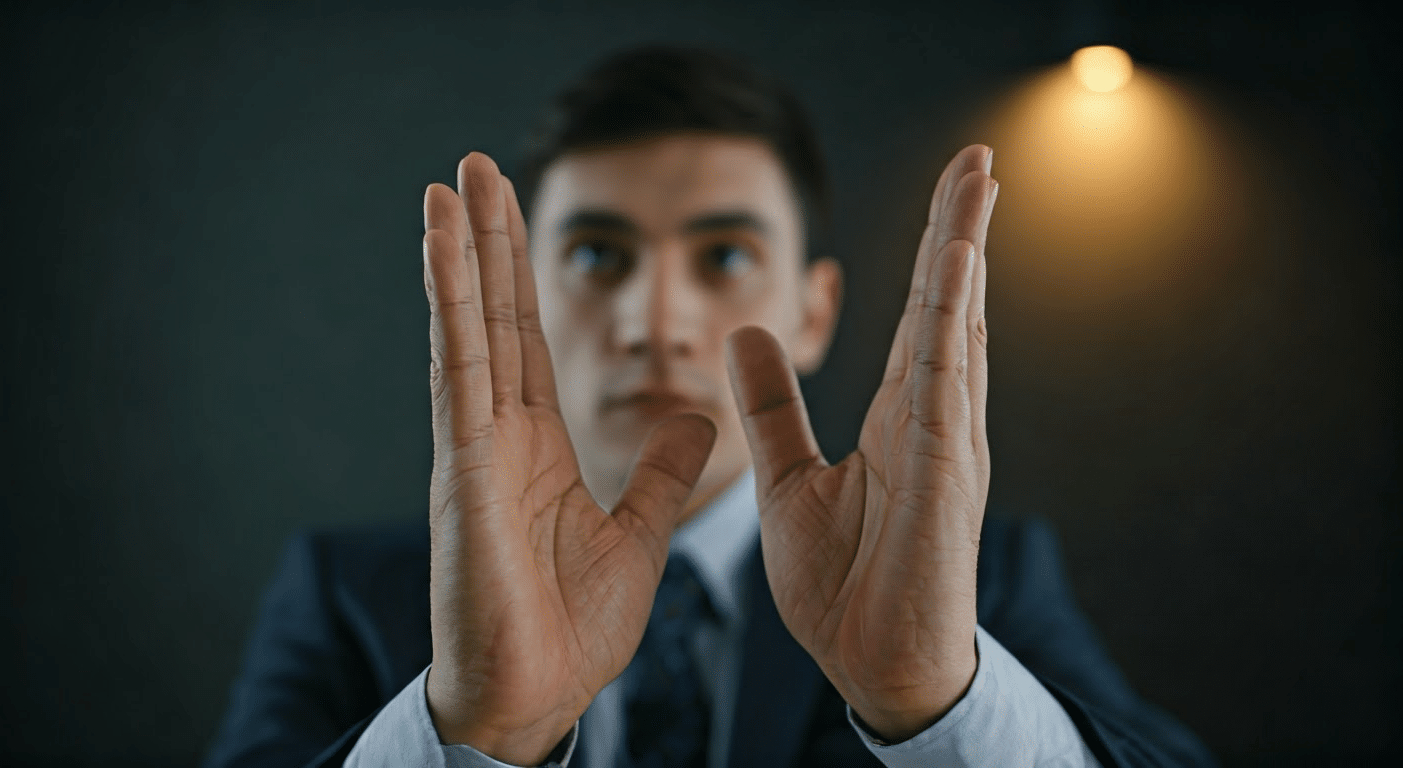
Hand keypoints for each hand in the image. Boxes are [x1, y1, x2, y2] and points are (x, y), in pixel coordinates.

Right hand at [422, 153, 715, 763]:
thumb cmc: (571, 629)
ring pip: (468, 329)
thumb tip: (695, 417)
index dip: (520, 274)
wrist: (535, 698)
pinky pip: (459, 372)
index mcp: (536, 447)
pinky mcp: (466, 469)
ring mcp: (474, 448)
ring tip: (450, 185)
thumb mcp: (641, 534)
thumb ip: (664, 473)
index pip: (529, 340)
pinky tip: (442, 250)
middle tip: (475, 166)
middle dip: (486, 241)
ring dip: (459, 254)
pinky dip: (450, 306)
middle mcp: (498, 434)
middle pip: (494, 316)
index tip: (511, 212)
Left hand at [726, 144, 996, 741]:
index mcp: (900, 418)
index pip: (917, 318)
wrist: (874, 666)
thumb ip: (772, 407)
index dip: (931, 254)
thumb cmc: (844, 586)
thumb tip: (748, 332)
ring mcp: (947, 443)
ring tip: (976, 185)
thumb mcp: (788, 480)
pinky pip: (943, 383)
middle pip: (951, 307)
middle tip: (977, 161)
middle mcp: (934, 419)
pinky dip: (949, 323)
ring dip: (964, 253)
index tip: (946, 192)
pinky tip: (956, 268)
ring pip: (957, 328)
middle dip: (960, 231)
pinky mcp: (943, 474)